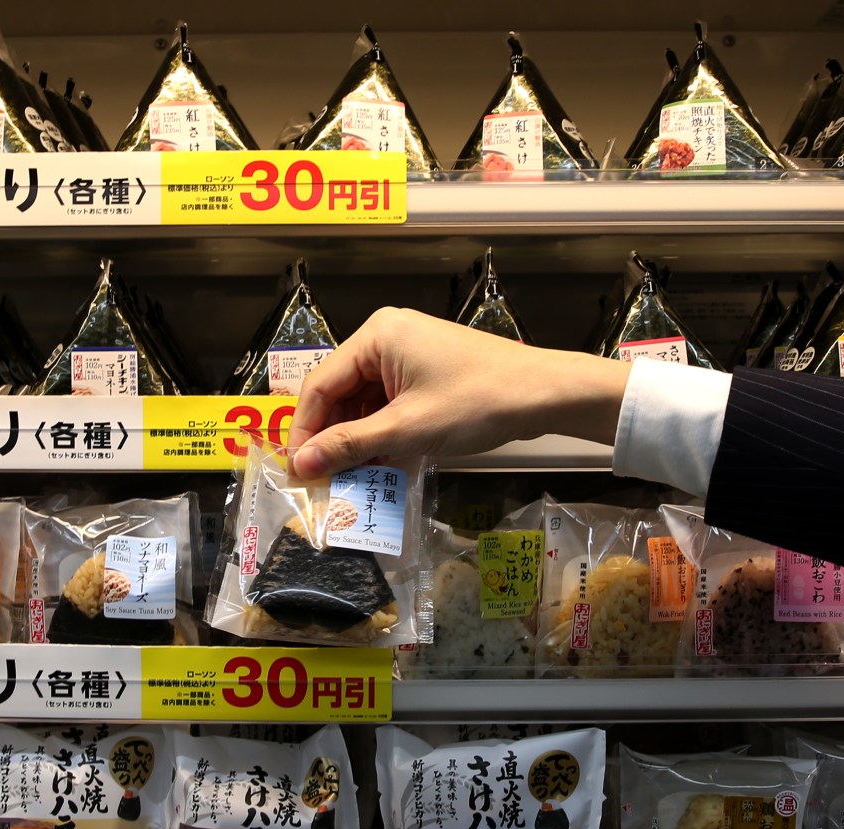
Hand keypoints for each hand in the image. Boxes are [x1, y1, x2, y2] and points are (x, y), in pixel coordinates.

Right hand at [289, 308, 633, 478]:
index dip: (304, 431)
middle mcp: (387, 337)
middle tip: (324, 479)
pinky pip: (390, 403)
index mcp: (376, 336)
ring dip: (359, 439)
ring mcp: (408, 353)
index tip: (297, 470)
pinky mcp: (427, 372)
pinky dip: (383, 433)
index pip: (320, 385)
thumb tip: (302, 464)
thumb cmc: (477, 403)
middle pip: (340, 392)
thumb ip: (350, 445)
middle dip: (333, 436)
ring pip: (365, 401)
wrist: (545, 394)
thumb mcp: (407, 429)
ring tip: (353, 478)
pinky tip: (382, 463)